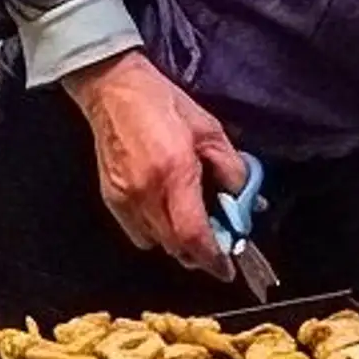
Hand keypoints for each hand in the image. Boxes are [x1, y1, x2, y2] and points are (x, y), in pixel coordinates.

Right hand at [62, 50, 245, 279]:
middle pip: (176, 248)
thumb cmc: (164, 104)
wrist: (114, 90)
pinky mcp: (111, 199)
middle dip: (199, 254)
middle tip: (218, 244)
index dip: (213, 259)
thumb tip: (247, 199)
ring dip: (179, 243)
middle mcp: (146, 193)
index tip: (227, 268)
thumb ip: (231, 168)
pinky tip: (167, 213)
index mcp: (174, 173)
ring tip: (194, 225)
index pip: (194, 236)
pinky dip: (157, 233)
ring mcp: (125, 199)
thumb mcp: (209, 130)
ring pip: (157, 244)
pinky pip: (138, 233)